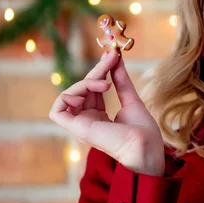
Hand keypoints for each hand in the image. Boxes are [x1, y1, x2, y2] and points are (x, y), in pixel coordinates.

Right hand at [49, 50, 164, 175]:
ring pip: (71, 95)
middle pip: (83, 89)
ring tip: (105, 84)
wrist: (145, 146)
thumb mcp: (131, 99)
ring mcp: (82, 125)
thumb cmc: (143, 131)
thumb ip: (121, 80)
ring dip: (86, 82)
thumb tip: (115, 58)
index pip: (92, 90)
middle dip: (97, 70)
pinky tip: (88, 91)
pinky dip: (67, 96)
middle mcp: (88, 121)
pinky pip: (58, 110)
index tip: (112, 56)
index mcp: (99, 118)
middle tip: (111, 58)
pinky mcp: (77, 129)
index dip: (100, 71)